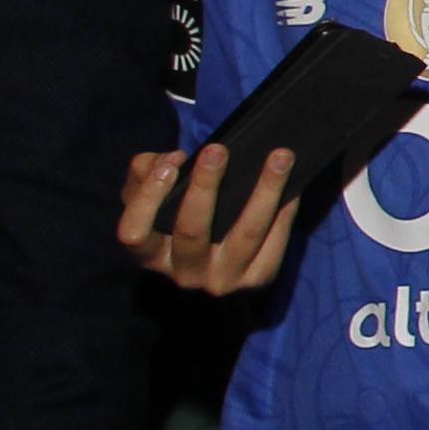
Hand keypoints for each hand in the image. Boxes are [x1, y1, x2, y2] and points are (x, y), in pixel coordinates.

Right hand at [117, 142, 307, 295]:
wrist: (214, 269)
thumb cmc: (177, 221)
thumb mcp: (150, 200)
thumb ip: (146, 173)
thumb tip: (173, 159)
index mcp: (150, 255)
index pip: (134, 234)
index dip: (149, 199)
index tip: (171, 165)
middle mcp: (183, 274)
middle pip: (192, 231)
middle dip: (205, 187)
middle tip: (218, 150)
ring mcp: (223, 280)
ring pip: (245, 234)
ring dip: (265, 191)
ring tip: (279, 156)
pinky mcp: (257, 279)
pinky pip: (275, 242)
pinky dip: (285, 211)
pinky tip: (294, 185)